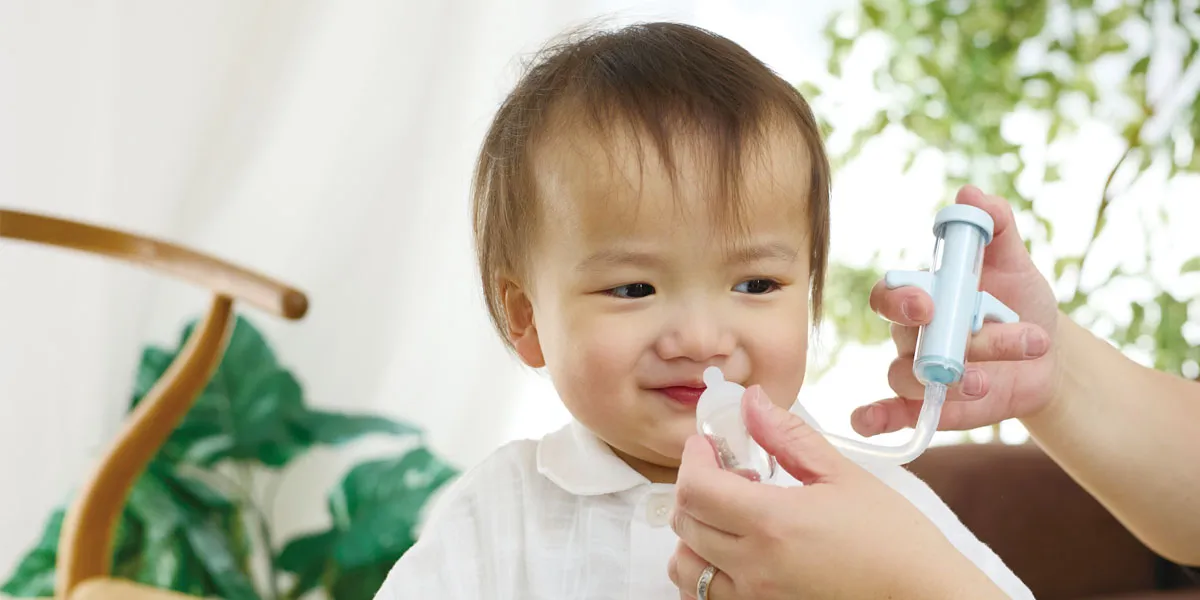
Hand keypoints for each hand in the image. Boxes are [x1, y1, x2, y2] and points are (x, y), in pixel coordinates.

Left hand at [666, 387, 1003, 598]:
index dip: (692, 458)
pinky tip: (732, 552)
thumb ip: (788, 437)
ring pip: (686, 566)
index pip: (695, 488)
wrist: (923, 596)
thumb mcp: (842, 476)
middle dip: (695, 487)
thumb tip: (751, 402)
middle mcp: (755, 566)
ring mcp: (755, 598)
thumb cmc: (894, 541)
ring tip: (730, 516)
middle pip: (685, 522)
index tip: (707, 444)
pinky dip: (703, 573)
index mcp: (773, 523)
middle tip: (729, 472)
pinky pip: (705, 597)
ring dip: (693, 534)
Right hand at [856, 185, 1060, 434]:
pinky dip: (876, 418)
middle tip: (971, 340)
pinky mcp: (929, 407)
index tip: (928, 301)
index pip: (889, 294)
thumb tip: (970, 194)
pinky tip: (868, 422)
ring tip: (989, 379)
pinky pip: (892, 414)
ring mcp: (918, 372)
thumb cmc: (1023, 302)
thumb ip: (995, 227)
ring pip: (909, 377)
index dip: (900, 299)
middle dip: (943, 342)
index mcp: (924, 295)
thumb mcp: (1016, 263)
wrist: (1052, 357)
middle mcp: (912, 334)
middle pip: (907, 339)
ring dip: (949, 379)